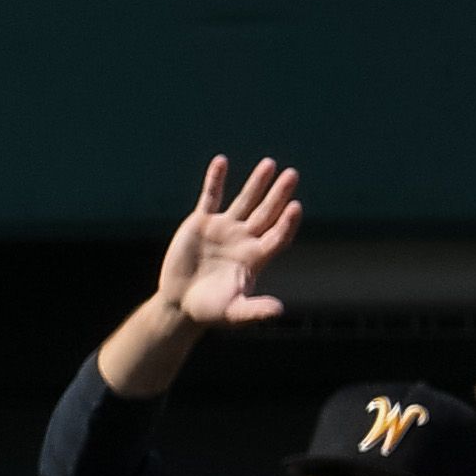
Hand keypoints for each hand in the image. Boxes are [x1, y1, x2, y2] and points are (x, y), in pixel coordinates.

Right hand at [152, 154, 303, 331]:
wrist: (180, 303)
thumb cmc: (210, 311)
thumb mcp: (233, 313)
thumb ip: (254, 311)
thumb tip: (279, 311)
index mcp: (255, 258)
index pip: (277, 236)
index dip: (286, 223)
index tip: (295, 207)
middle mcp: (244, 239)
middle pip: (267, 213)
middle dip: (279, 195)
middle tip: (292, 175)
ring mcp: (224, 228)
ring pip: (245, 201)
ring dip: (257, 183)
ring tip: (270, 164)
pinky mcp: (202, 222)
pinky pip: (211, 197)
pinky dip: (215, 180)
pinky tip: (221, 161)